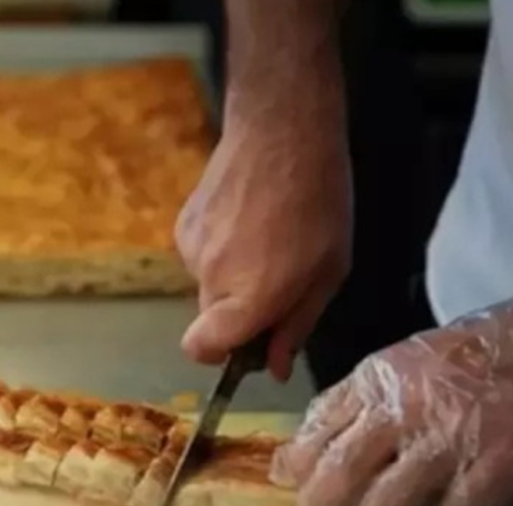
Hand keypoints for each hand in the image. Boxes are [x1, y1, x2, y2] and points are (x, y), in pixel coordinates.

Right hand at [175, 116, 349, 381]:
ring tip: (267, 237)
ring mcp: (191, 248)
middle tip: (278, 278)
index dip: (220, 355)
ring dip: (233, 276)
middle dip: (239, 312)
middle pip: (212, 319)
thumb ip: (297, 324)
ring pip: (208, 285)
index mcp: (248, 297)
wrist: (282, 131)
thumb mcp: (329, 272)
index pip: (202, 349)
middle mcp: (211, 278)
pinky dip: (221, 248)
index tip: (248, 342)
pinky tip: (247, 218)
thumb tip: (275, 368)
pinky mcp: (183, 223)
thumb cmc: (319, 202)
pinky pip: (201, 255)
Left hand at [271, 291, 512, 505]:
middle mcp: (403, 409)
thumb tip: (305, 449)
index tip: (292, 488)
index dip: (295, 471)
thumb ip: (358, 400)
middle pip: (334, 481)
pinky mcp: (496, 467)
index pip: (313, 432)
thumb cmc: (485, 350)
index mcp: (378, 378)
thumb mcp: (406, 359)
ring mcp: (449, 439)